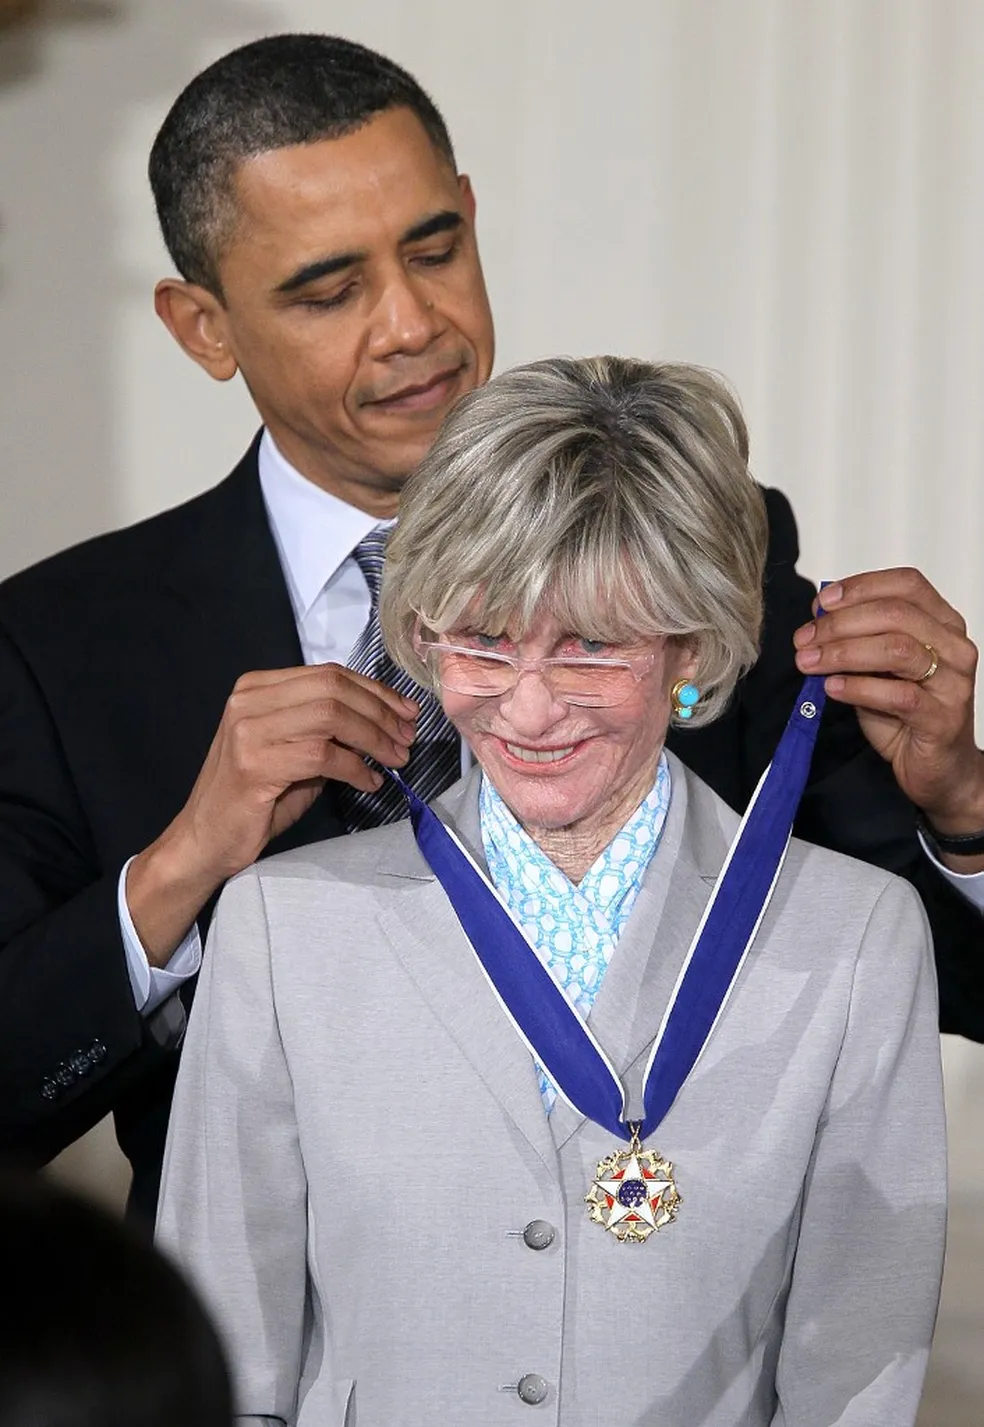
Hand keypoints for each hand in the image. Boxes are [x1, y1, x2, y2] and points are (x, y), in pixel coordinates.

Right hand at [127, 664, 418, 962]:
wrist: (205, 839)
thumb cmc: (254, 799)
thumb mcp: (294, 752)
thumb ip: (329, 730)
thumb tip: (385, 721)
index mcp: (257, 688)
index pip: (329, 674)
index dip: (375, 691)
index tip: (406, 711)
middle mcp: (249, 700)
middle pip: (334, 689)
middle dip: (381, 712)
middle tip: (407, 737)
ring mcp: (249, 730)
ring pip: (331, 717)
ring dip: (374, 738)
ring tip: (396, 759)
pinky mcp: (255, 764)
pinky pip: (322, 756)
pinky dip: (355, 768)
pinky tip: (370, 782)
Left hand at [793, 568, 983, 852]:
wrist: (937, 768)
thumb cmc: (906, 714)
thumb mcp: (876, 668)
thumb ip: (856, 640)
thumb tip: (818, 616)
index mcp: (942, 623)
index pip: (907, 584)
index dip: (860, 587)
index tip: (822, 603)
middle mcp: (954, 646)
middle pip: (897, 613)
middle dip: (841, 623)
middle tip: (805, 639)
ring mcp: (953, 682)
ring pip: (898, 649)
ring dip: (844, 652)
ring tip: (810, 662)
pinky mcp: (943, 718)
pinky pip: (898, 695)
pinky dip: (858, 687)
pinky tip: (832, 687)